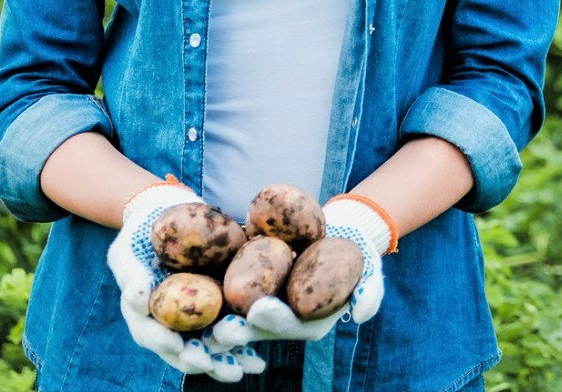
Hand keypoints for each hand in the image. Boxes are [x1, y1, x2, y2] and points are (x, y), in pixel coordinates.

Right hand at [106, 181, 268, 379]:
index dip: (163, 342)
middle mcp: (171, 324)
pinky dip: (246, 345)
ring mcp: (196, 320)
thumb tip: (138, 293)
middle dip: (201, 361)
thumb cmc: (141, 236)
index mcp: (146, 316)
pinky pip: (232, 331)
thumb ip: (130, 273)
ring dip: (226, 362)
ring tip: (246, 370)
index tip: (176, 346)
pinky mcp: (219, 309)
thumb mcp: (127, 250)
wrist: (167, 217)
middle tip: (214, 367)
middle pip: (183, 350)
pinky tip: (260, 359)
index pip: (152, 334)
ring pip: (210, 347)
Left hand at [210, 195, 392, 346]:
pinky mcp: (249, 288)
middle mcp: (283, 320)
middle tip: (222, 325)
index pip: (290, 325)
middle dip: (239, 328)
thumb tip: (360, 314)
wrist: (340, 232)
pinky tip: (191, 288)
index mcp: (309, 323)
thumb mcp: (371, 271)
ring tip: (201, 316)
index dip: (275, 320)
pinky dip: (211, 294)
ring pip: (237, 315)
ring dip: (219, 320)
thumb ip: (369, 293)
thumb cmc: (357, 253)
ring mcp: (263, 305)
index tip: (261, 310)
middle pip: (258, 327)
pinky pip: (228, 292)